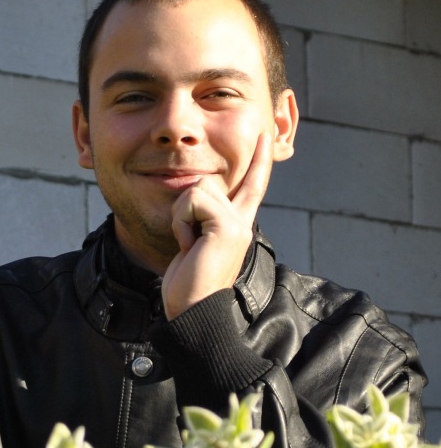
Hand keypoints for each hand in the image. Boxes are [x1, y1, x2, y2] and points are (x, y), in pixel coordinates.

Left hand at [161, 133, 272, 319]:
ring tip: (188, 245)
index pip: (251, 186)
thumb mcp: (194, 245)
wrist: (193, 312)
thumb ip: (200, 219)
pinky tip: (188, 246)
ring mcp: (237, 223)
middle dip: (185, 207)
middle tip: (187, 242)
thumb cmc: (187, 286)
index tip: (265, 135)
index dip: (259, 161)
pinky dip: (180, 222)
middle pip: (208, 181)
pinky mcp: (227, 226)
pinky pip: (191, 200)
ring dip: (180, 216)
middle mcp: (242, 221)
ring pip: (197, 188)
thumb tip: (195, 192)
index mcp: (236, 226)